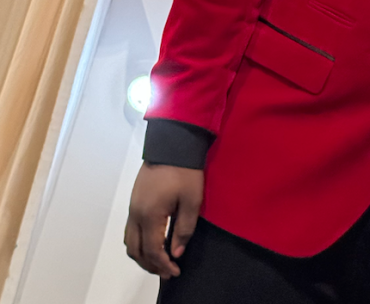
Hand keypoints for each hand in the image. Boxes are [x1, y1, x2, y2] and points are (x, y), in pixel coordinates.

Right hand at [124, 162, 203, 278]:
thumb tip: (176, 252)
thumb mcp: (192, 200)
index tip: (175, 272)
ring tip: (160, 260)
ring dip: (142, 255)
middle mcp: (136, 214)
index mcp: (150, 215)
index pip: (152, 251)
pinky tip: (153, 242)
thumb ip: (184, 229)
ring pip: (130, 241)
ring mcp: (132, 207)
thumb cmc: (185, 170)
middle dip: (151, 265)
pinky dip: (139, 242)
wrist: (173, 143)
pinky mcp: (134, 200)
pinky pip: (130, 230)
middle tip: (167, 271)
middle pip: (136, 251)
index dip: (163, 265)